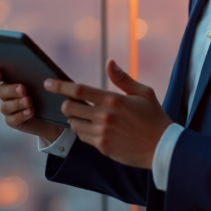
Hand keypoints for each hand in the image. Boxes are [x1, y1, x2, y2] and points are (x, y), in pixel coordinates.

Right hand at [0, 68, 63, 142]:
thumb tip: (39, 66)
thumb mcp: (44, 81)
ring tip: (29, 101)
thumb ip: (37, 73)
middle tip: (23, 89)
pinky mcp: (13, 121)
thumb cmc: (47, 92)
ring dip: (17, 103)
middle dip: (11, 90)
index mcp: (9, 79)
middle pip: (1, 91)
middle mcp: (6, 93)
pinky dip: (21, 115)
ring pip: (6, 106)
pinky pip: (12, 119)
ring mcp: (8, 108)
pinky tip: (30, 112)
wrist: (53, 114)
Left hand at [45, 60, 171, 168]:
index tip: (48, 83)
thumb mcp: (144, 93)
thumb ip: (123, 78)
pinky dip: (84, 132)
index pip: (79, 90)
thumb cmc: (155, 118)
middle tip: (73, 103)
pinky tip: (96, 130)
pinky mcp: (103, 147)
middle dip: (66, 104)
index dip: (60, 86)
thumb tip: (109, 62)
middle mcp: (105, 116)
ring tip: (88, 117)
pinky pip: (83, 137)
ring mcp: (102, 133)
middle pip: (69, 108)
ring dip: (76, 119)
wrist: (163, 147)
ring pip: (74, 124)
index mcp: (113, 100)